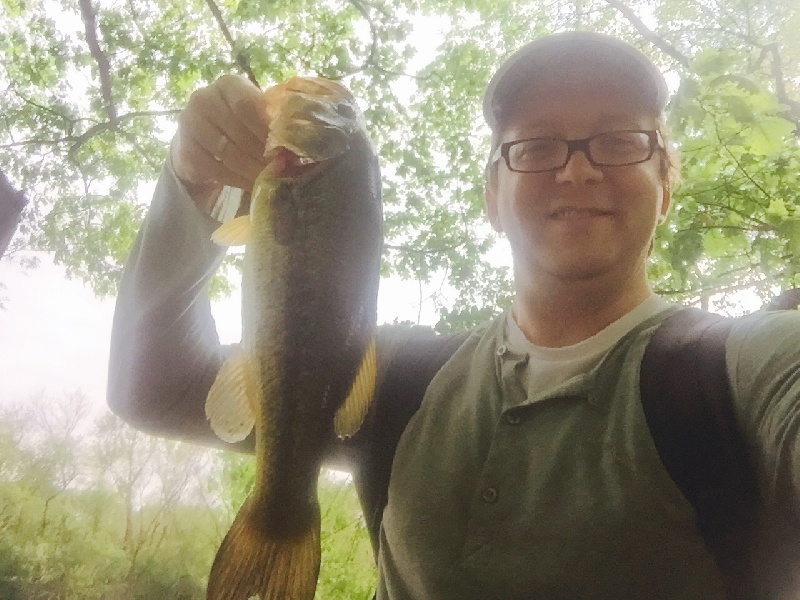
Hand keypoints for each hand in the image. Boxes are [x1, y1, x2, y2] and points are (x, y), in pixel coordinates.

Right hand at [171, 74, 269, 213]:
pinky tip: (250, 184)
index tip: (281, 147)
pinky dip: (235, 179)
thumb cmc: (240, 123)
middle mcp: (204, 99)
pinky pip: (214, 168)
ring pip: (227, 152)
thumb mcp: (256, 115)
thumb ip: (272, 122)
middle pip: (238, 131)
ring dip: (252, 170)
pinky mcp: (185, 149)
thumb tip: (294, 146)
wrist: (202, 138)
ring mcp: (190, 123)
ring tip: (269, 179)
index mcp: (228, 85)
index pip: (247, 105)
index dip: (265, 128)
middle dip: (262, 154)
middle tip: (280, 170)